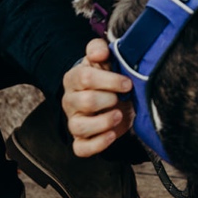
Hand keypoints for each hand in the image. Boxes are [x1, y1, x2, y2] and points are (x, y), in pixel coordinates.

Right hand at [62, 38, 134, 156]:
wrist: (108, 97)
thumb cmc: (106, 78)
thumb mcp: (103, 59)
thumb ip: (98, 49)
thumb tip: (100, 52)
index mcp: (73, 79)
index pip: (84, 77)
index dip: (109, 80)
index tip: (127, 83)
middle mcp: (70, 101)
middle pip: (86, 102)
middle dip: (109, 100)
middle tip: (122, 97)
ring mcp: (74, 122)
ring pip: (80, 127)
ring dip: (104, 122)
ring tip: (118, 115)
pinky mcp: (81, 141)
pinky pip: (82, 148)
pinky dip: (98, 144)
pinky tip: (112, 135)